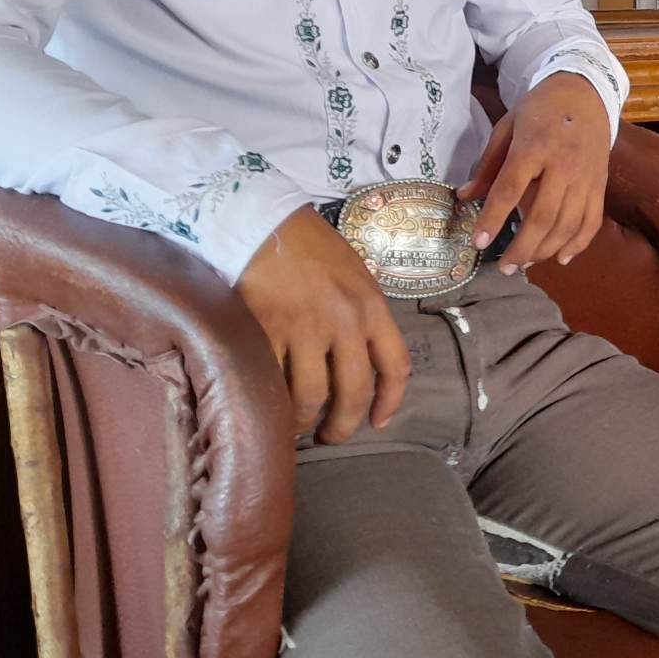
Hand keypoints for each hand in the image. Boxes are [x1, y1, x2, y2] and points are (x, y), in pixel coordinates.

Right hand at [237, 205, 411, 443]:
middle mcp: (344, 320)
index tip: (380, 422)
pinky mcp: (266, 330)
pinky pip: (272, 382)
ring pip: (311, 398)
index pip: (396, 365)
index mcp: (372, 306)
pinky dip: (272, 404)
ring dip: (305, 422)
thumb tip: (361, 360)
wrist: (262, 220)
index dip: (391, 402)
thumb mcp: (354, 274)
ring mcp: (304, 327)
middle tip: (330, 437)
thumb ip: (361, 314)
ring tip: (296, 427)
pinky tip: (269, 407)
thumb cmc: (309, 247)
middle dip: (343, 426)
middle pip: (353, 393)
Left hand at [458, 73, 610, 274]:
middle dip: (521, 248)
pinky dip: (578, 244)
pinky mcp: (599, 185)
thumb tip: (464, 197)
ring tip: (525, 264)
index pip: (510, 189)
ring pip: (567, 224)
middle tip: (504, 268)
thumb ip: (488, 165)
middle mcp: (563, 165)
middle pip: (542, 216)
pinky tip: (562, 258)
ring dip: (546, 251)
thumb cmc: (540, 109)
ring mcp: (585, 177)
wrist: (585, 93)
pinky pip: (592, 221)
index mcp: (534, 147)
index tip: (479, 242)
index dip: (493, 218)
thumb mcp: (507, 127)